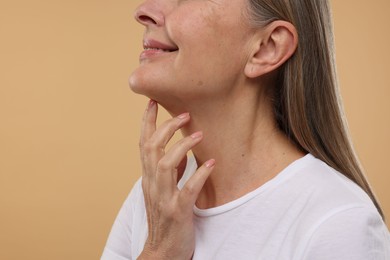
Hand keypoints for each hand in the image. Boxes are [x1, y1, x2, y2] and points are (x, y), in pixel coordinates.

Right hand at [138, 100, 214, 259]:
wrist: (162, 251)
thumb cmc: (165, 218)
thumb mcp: (163, 190)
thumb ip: (171, 171)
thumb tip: (180, 152)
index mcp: (148, 178)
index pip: (143, 144)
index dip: (146, 122)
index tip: (152, 102)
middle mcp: (152, 185)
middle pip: (152, 149)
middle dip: (166, 128)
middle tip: (184, 114)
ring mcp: (164, 199)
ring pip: (166, 166)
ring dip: (182, 147)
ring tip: (199, 134)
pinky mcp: (178, 212)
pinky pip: (188, 190)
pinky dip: (199, 175)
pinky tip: (211, 164)